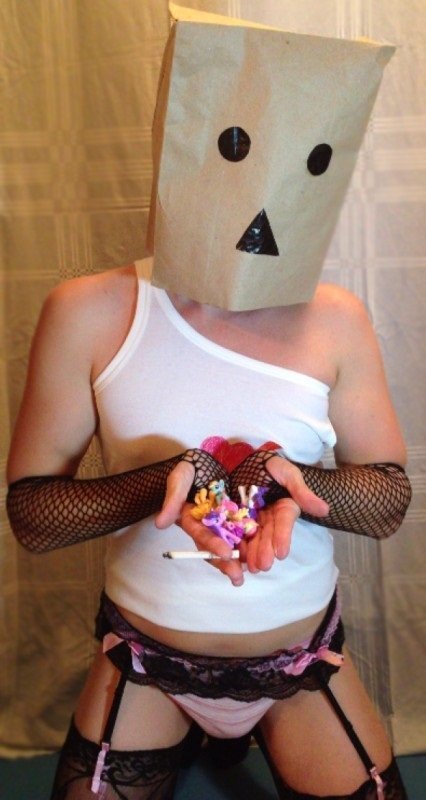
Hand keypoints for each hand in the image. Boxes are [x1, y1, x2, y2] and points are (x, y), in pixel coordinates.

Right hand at [155, 461, 244, 585]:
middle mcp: (209, 523)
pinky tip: (263, 556)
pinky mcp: (242, 518)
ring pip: (232, 544)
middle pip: (216, 545)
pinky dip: (253, 545)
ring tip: (253, 571)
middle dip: (226, 561)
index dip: (211, 544)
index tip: (225, 553)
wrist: (218, 455)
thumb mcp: (183, 475)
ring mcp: (225, 522)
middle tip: (238, 576)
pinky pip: (246, 534)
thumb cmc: (195, 465)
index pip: (200, 532)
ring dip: (241, 559)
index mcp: (193, 516)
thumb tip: (160, 524)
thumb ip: (173, 496)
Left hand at [229, 452, 328, 570]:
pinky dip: (235, 544)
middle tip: (263, 566)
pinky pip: (235, 531)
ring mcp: (252, 518)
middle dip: (265, 550)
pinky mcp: (236, 518)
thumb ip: (302, 491)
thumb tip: (325, 510)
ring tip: (250, 567)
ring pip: (252, 537)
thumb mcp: (288, 474)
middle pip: (267, 535)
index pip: (284, 523)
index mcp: (284, 508)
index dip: (283, 537)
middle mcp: (269, 517)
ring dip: (251, 553)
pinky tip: (234, 556)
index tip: (282, 553)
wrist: (246, 458)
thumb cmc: (271, 464)